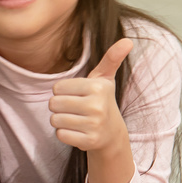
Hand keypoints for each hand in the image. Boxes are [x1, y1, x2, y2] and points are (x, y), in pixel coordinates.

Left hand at [49, 38, 132, 152]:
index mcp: (97, 87)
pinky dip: (65, 134)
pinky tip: (77, 131)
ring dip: (61, 121)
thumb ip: (111, 58)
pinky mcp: (89, 141)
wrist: (111, 133)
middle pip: (53, 104)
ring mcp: (94, 125)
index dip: (62, 92)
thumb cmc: (101, 100)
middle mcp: (97, 105)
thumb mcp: (105, 78)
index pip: (56, 88)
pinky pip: (60, 135)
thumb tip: (128, 41)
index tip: (77, 95)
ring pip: (55, 120)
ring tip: (76, 119)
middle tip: (75, 109)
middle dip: (59, 107)